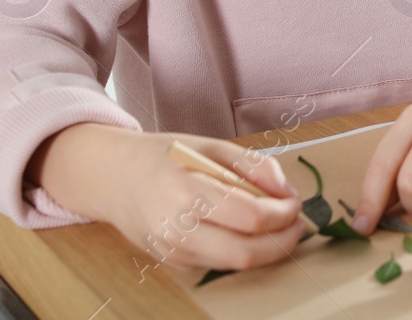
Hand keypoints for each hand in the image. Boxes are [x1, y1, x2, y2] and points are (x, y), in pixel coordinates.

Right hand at [27, 123, 305, 273]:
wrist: (114, 178)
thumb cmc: (165, 157)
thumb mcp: (211, 146)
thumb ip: (253, 165)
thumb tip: (286, 191)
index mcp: (188, 191)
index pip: (250, 216)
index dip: (283, 213)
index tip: (296, 202)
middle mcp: (177, 228)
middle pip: (245, 253)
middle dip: (282, 242)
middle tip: (298, 224)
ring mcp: (173, 251)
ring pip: (234, 265)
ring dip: (267, 250)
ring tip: (280, 228)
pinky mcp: (173, 263)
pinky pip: (219, 264)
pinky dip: (243, 252)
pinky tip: (250, 233)